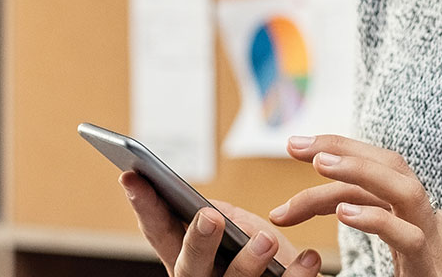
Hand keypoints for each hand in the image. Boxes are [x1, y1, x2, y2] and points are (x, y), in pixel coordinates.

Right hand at [120, 171, 325, 276]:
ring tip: (267, 239)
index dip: (143, 206)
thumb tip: (208, 210)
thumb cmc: (263, 255)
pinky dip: (296, 276)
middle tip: (209, 216)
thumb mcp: (238, 230)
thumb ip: (222, 216)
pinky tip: (309, 256)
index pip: (158, 232)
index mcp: (188, 259)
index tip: (131, 174)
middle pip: (188, 268)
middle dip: (197, 242)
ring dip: (247, 262)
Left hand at [267, 135, 441, 276]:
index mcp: (413, 210)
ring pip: (407, 191)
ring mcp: (434, 240)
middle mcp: (424, 217)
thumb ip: (373, 219)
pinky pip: (410, 239)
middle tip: (295, 145)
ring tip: (321, 163)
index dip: (339, 150)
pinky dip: (377, 221)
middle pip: (392, 165)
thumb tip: (335, 201)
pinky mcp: (432, 268)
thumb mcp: (398, 244)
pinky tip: (345, 214)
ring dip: (362, 171)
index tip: (296, 145)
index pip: (378, 167)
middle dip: (344, 147)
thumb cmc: (428, 276)